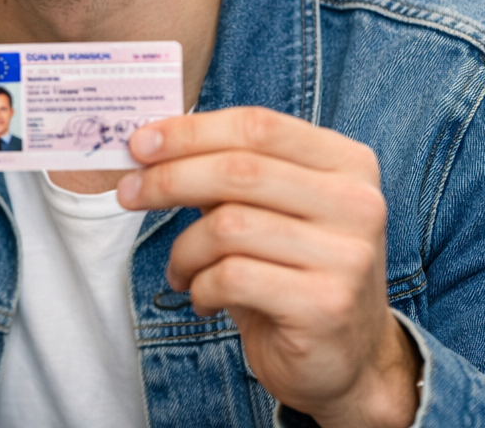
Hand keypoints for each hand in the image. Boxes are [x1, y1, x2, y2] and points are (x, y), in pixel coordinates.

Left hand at [118, 108, 421, 427]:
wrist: (344, 359)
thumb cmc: (292, 271)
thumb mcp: (269, 210)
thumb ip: (226, 173)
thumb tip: (150, 144)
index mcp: (347, 163)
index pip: (257, 126)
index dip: (190, 130)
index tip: (139, 143)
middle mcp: (357, 203)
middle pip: (239, 170)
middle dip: (168, 179)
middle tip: (128, 193)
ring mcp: (347, 255)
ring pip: (228, 226)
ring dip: (184, 249)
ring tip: (179, 269)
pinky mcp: (325, 305)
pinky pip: (231, 277)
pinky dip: (200, 286)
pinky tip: (204, 298)